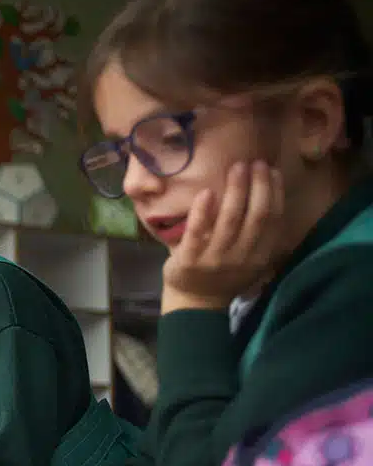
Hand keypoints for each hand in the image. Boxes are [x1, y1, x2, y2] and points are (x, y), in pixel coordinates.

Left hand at [162, 160, 284, 311]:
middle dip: (258, 185)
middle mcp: (242, 257)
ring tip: (236, 167)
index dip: (275, 192)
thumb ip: (258, 233)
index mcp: (260, 255)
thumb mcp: (250, 257)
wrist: (194, 302)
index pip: (274, 219)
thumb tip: (267, 191)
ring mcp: (216, 259)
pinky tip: (206, 192)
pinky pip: (198, 232)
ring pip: (230, 220)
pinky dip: (203, 211)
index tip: (272, 170)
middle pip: (257, 216)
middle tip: (255, 163)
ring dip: (235, 190)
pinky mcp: (191, 260)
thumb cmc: (222, 273)